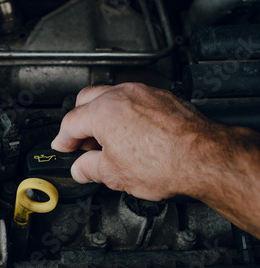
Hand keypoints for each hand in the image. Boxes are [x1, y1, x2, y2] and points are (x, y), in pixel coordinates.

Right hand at [51, 83, 227, 200]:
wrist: (206, 157)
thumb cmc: (166, 162)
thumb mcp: (115, 174)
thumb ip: (90, 168)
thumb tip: (81, 169)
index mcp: (103, 112)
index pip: (70, 122)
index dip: (63, 138)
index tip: (62, 146)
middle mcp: (121, 95)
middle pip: (86, 100)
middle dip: (79, 120)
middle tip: (81, 141)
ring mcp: (143, 92)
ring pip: (111, 95)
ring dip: (102, 114)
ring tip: (107, 138)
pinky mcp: (162, 96)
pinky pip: (134, 98)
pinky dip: (125, 112)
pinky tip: (131, 132)